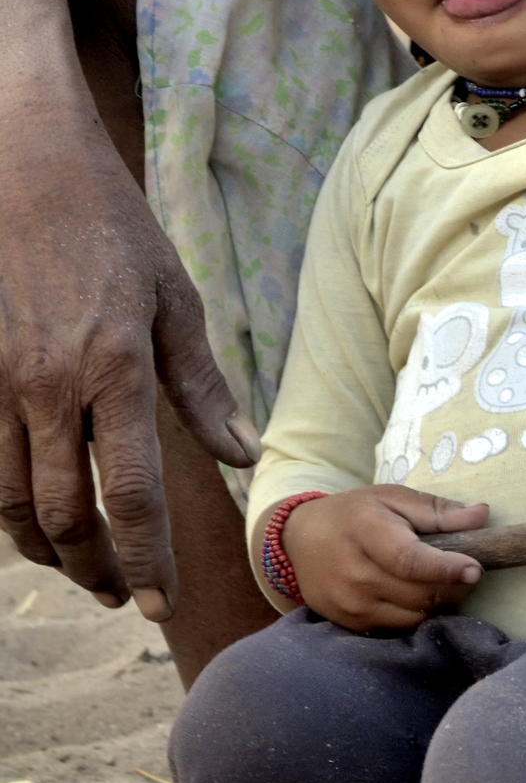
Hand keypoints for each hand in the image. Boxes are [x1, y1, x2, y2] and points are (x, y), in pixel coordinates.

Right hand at [0, 105, 257, 620]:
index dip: (146, 557)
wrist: (33, 178)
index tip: (159, 604)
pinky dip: (13, 510)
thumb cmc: (116, 232)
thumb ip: (203, 386)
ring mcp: (4, 386)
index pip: (129, 492)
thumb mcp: (175, 298)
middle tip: (125, 597)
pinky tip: (41, 520)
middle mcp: (51, 387)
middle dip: (96, 570)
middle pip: (65, 515)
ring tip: (87, 570)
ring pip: (14, 504)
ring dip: (50, 552)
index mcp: (114, 367)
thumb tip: (243, 455)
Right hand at [282, 485, 488, 628]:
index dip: (447, 568)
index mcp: (367, 533)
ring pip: (412, 617)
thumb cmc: (354, 513)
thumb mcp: (393, 498)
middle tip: (466, 571)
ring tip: (443, 582)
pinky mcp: (349, 625)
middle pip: (418, 595)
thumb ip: (437, 510)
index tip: (476, 569)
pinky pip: (396, 629)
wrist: (300, 540)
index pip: (411, 561)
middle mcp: (356, 575)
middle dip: (451, 587)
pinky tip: (418, 596)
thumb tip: (482, 514)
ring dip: (437, 603)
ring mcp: (350, 605)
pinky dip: (415, 616)